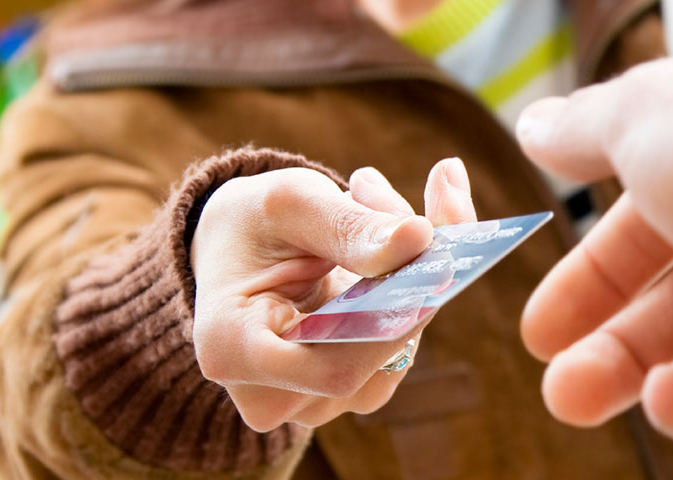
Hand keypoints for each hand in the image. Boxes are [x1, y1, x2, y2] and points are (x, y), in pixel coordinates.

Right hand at [191, 158, 474, 430]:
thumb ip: (349, 225)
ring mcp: (315, 403)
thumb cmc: (252, 224)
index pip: (332, 369)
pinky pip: (403, 346)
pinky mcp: (352, 389)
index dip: (393, 324)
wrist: (239, 246)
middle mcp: (272, 396)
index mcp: (233, 352)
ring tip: (381, 200)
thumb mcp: (287, 204)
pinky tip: (399, 237)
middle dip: (414, 273)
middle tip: (439, 187)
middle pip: (373, 358)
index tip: (430, 250)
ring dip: (416, 272)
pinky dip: (417, 288)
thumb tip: (421, 238)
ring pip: (399, 349)